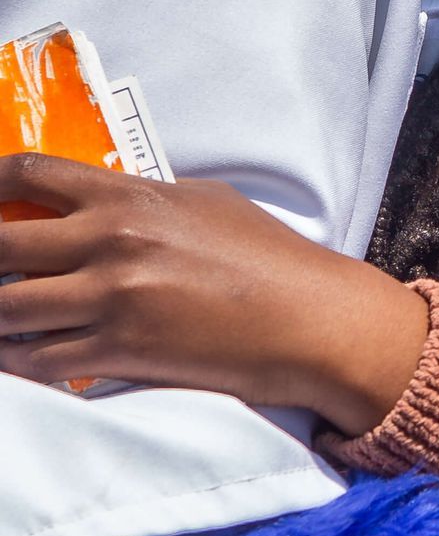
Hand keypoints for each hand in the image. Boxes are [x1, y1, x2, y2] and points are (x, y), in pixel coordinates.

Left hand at [0, 151, 427, 434]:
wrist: (312, 322)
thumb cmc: (271, 260)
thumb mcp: (207, 202)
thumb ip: (145, 198)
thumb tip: (103, 203)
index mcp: (129, 197)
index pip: (27, 174)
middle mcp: (110, 242)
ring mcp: (112, 299)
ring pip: (7, 308)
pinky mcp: (121, 353)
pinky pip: (38, 361)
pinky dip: (15, 361)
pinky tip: (13, 357)